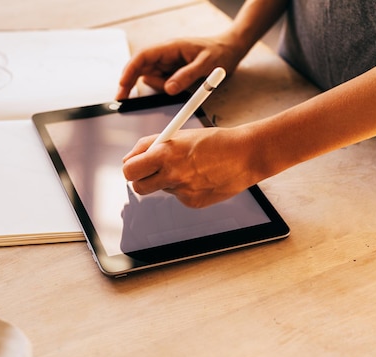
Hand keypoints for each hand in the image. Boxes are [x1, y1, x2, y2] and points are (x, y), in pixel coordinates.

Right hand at [115, 34, 243, 99]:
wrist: (230, 50)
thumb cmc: (219, 53)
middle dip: (130, 83)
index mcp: (170, 48)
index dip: (128, 71)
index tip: (121, 87)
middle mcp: (164, 54)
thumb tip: (168, 90)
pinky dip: (165, 88)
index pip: (142, 57)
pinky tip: (182, 84)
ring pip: (150, 79)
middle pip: (139, 68)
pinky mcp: (171, 71)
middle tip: (123, 100)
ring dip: (159, 87)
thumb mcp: (206, 66)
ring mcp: (166, 63)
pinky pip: (161, 83)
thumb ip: (186, 77)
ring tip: (186, 82)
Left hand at [122, 126, 258, 207]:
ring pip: (162, 189)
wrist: (245, 155)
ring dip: (167, 180)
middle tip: (151, 172)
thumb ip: (151, 146)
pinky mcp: (192, 202)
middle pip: (138, 187)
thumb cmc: (214, 141)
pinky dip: (185, 187)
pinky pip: (179, 196)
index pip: (130, 169)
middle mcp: (171, 174)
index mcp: (165, 154)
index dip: (130, 168)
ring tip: (189, 167)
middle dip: (141, 180)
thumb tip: (130, 159)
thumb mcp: (179, 134)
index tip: (135, 166)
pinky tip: (201, 176)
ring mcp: (182, 191)